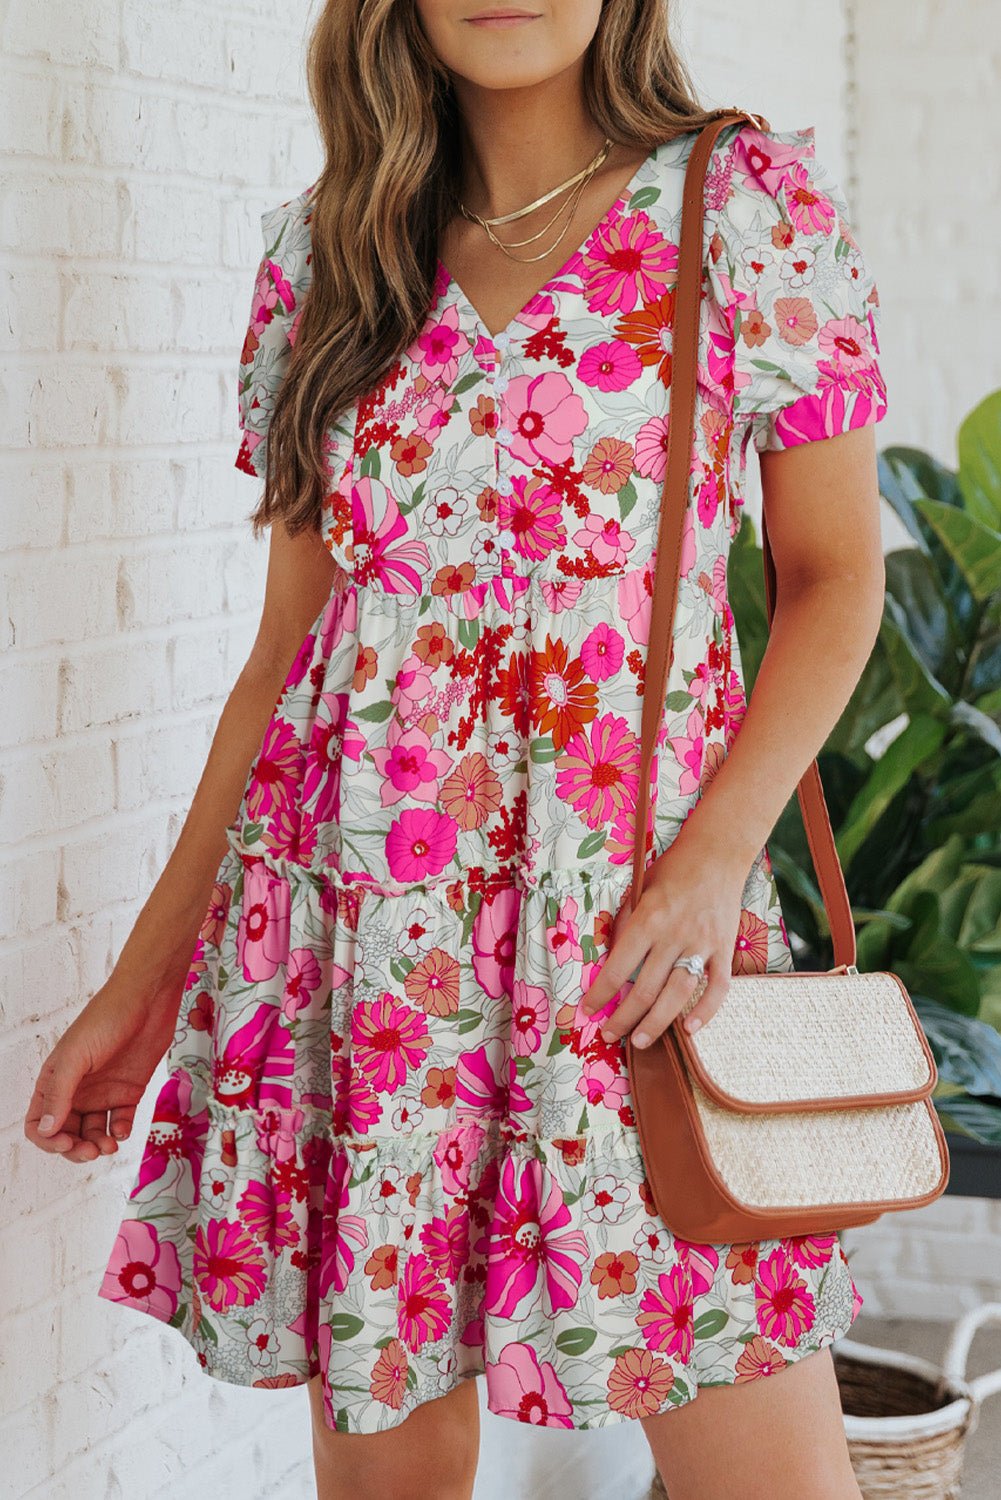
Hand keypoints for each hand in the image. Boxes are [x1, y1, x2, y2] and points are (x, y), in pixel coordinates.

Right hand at [23, 971, 185, 1164]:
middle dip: (75, 1148)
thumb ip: (60, 1093)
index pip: (38, 1121)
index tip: (66, 1142)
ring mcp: (103, 1092)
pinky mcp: (128, 1091)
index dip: (47, 1138)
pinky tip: (123, 1130)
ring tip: (110, 1146)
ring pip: (93, 1132)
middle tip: (92, 1151)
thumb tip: (46, 1128)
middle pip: (66, 1132)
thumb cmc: (107, 1017)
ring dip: (98, 1144)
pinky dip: (120, 1131)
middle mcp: (77, 1090)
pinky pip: (119, 1121)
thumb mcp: (76, 1055)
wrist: (148, 1000)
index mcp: (56, 1080)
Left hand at [580, 836, 746, 1048]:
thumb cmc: (673, 869)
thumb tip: (613, 958)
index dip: (601, 993)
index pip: (618, 967)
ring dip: (656, 1023)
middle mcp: (674, 935)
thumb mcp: (639, 889)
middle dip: (623, 1017)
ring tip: (640, 1042)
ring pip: (677, 994)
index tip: (588, 1009)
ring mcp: (702, 944)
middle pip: (645, 988)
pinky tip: (690, 1029)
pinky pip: (718, 987)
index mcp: (648, 919)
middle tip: (610, 1036)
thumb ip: (627, 923)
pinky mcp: (725, 949)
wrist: (717, 854)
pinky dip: (706, 1011)